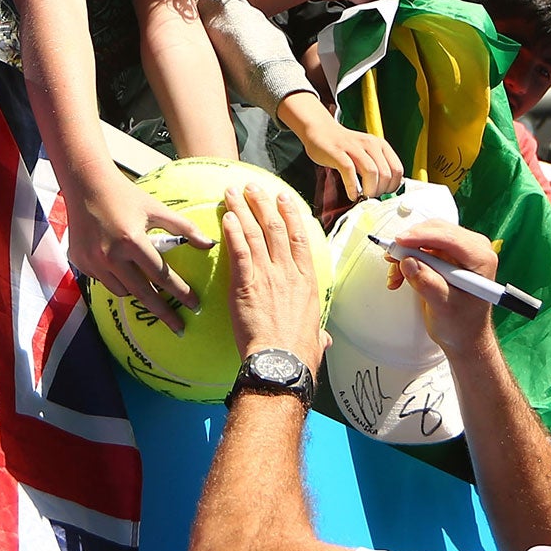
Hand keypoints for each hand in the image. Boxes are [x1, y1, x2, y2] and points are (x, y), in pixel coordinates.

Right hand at [68, 175, 211, 332]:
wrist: (86, 185)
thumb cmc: (126, 195)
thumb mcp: (156, 209)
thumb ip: (184, 227)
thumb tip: (209, 243)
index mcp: (131, 241)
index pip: (161, 275)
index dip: (180, 292)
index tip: (194, 305)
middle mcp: (110, 256)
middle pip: (142, 293)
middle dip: (163, 313)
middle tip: (179, 327)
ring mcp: (92, 261)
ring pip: (122, 291)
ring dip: (138, 292)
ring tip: (151, 290)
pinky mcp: (80, 262)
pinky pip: (104, 282)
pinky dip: (117, 280)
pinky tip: (125, 272)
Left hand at [221, 184, 327, 370]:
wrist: (282, 362)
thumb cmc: (299, 354)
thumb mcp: (316, 340)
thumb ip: (318, 334)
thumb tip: (323, 340)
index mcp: (307, 282)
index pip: (299, 238)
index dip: (291, 215)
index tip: (283, 199)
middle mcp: (288, 272)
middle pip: (276, 228)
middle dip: (263, 204)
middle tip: (254, 188)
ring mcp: (268, 276)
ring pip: (256, 233)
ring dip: (244, 209)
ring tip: (234, 192)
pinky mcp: (246, 284)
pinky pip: (239, 251)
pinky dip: (233, 231)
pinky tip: (227, 216)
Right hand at [291, 103, 402, 200]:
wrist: (321, 130)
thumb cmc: (344, 146)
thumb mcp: (367, 153)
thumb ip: (378, 167)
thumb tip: (389, 188)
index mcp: (380, 145)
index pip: (397, 170)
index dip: (393, 186)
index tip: (384, 193)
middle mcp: (370, 144)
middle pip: (385, 173)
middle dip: (380, 191)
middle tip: (371, 196)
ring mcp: (353, 147)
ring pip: (371, 172)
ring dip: (370, 190)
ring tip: (364, 197)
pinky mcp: (338, 153)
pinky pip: (349, 171)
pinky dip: (352, 187)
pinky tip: (352, 194)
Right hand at [385, 219, 498, 357]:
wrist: (464, 335)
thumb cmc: (462, 324)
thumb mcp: (444, 307)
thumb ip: (428, 284)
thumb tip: (409, 262)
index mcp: (481, 258)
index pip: (449, 237)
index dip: (422, 236)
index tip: (399, 242)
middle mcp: (473, 248)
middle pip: (436, 231)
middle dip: (410, 244)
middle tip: (392, 258)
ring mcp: (459, 250)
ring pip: (426, 236)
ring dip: (406, 252)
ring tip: (395, 276)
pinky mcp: (447, 254)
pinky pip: (422, 246)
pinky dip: (408, 257)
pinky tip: (400, 275)